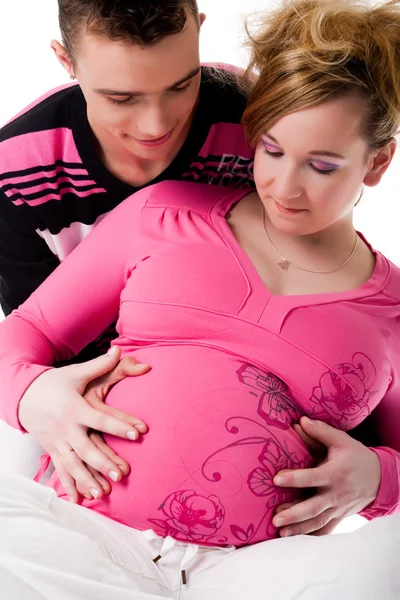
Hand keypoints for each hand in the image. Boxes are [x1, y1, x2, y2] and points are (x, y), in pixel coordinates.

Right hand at [19, 346, 149, 502]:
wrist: (23, 395)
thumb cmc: (54, 383)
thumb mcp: (76, 373)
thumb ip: (101, 365)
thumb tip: (120, 350)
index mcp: (75, 408)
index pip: (101, 419)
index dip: (120, 425)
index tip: (138, 433)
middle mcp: (66, 428)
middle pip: (87, 448)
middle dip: (104, 462)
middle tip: (121, 474)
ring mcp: (57, 442)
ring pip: (74, 464)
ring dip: (88, 479)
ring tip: (103, 493)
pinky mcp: (52, 450)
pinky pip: (61, 470)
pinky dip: (69, 485)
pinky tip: (79, 500)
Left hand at [272, 416, 380, 536]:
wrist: (379, 478)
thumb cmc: (356, 456)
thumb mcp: (341, 440)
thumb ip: (320, 431)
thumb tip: (300, 420)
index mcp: (335, 474)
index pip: (313, 478)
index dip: (295, 478)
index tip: (276, 479)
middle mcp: (336, 494)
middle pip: (314, 507)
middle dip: (294, 514)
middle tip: (275, 518)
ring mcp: (338, 509)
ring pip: (318, 522)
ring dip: (299, 528)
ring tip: (280, 532)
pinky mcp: (339, 517)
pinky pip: (325, 530)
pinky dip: (311, 536)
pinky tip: (295, 539)